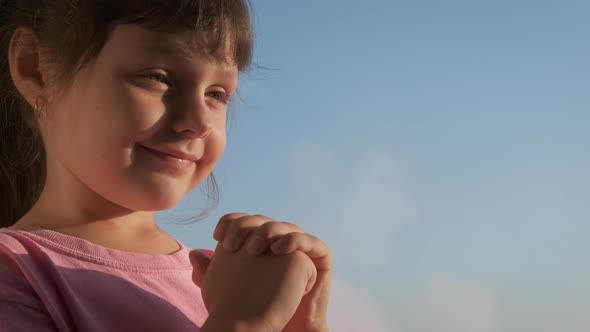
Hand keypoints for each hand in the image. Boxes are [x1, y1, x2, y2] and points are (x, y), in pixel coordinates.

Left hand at [213, 213, 332, 331]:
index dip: (232, 222)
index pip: (245, 221)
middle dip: (246, 226)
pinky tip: (279, 250)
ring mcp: (301, 247)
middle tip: (232, 244)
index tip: (217, 235)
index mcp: (260, 241)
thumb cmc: (255, 311)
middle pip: (264, 221)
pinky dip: (295, 240)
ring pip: (285, 227)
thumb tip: (193, 254)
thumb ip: (211, 272)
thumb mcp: (228, 289)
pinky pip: (312, 242)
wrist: (281, 330)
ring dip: (268, 232)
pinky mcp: (320, 257)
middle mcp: (280, 240)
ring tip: (253, 249)